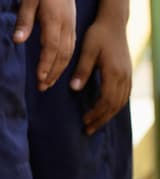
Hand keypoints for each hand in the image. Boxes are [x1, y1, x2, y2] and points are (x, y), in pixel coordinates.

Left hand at [14, 0, 76, 90]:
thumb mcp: (29, 0)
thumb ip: (24, 20)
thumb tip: (18, 40)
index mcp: (54, 19)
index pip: (51, 46)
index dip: (46, 63)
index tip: (39, 78)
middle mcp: (66, 24)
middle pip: (62, 53)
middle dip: (53, 72)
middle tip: (42, 87)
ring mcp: (71, 25)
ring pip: (69, 51)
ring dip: (59, 69)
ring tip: (48, 83)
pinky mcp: (72, 25)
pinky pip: (72, 46)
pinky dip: (65, 60)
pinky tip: (58, 69)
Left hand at [71, 19, 131, 134]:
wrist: (113, 24)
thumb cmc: (98, 36)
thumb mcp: (87, 51)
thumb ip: (82, 70)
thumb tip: (74, 89)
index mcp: (114, 72)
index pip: (106, 99)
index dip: (96, 113)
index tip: (84, 121)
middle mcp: (124, 75)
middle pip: (115, 104)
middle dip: (101, 119)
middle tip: (87, 130)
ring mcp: (128, 74)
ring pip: (122, 101)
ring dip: (109, 115)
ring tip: (95, 125)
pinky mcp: (127, 73)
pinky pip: (125, 95)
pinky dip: (116, 106)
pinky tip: (106, 112)